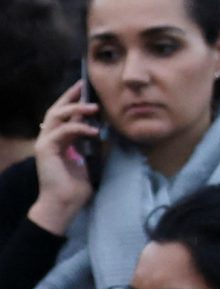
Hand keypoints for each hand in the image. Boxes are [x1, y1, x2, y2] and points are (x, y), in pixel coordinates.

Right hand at [29, 80, 100, 233]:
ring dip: (75, 109)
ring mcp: (44, 143)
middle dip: (70, 96)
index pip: (63, 115)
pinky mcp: (45, 149)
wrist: (65, 203)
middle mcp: (48, 138)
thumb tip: (105, 130)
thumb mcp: (89, 159)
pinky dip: (78, 128)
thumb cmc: (77, 185)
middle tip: (85, 86)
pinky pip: (62, 132)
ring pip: (56, 116)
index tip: (86, 89)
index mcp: (58, 139)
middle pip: (56, 110)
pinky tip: (94, 130)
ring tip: (94, 107)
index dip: (73, 101)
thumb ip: (92, 144)